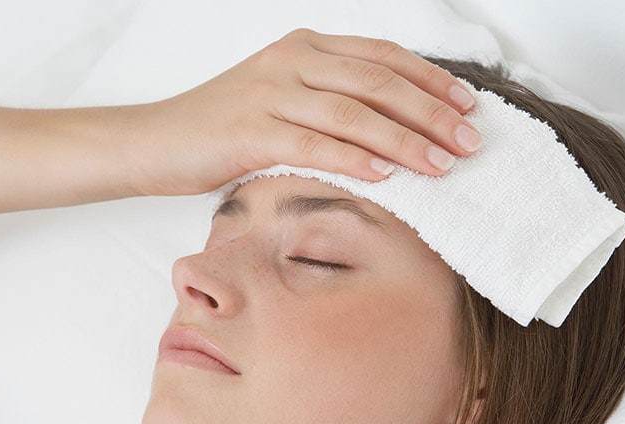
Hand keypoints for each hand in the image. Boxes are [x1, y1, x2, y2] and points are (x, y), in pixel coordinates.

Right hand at [126, 28, 482, 195]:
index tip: (468, 107)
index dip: (430, 80)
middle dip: (430, 112)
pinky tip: (387, 175)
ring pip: (352, 112)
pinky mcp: (249, 130)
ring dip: (404, 139)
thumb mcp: (281, 101)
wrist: (154, 141)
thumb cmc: (221, 128)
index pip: (382, 56)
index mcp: (303, 48)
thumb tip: (390, 132)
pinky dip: (353, 158)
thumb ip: (328, 104)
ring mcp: (269, 92)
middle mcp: (291, 61)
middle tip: (469, 142)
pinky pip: (312, 142)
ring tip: (442, 164)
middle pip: (377, 82)